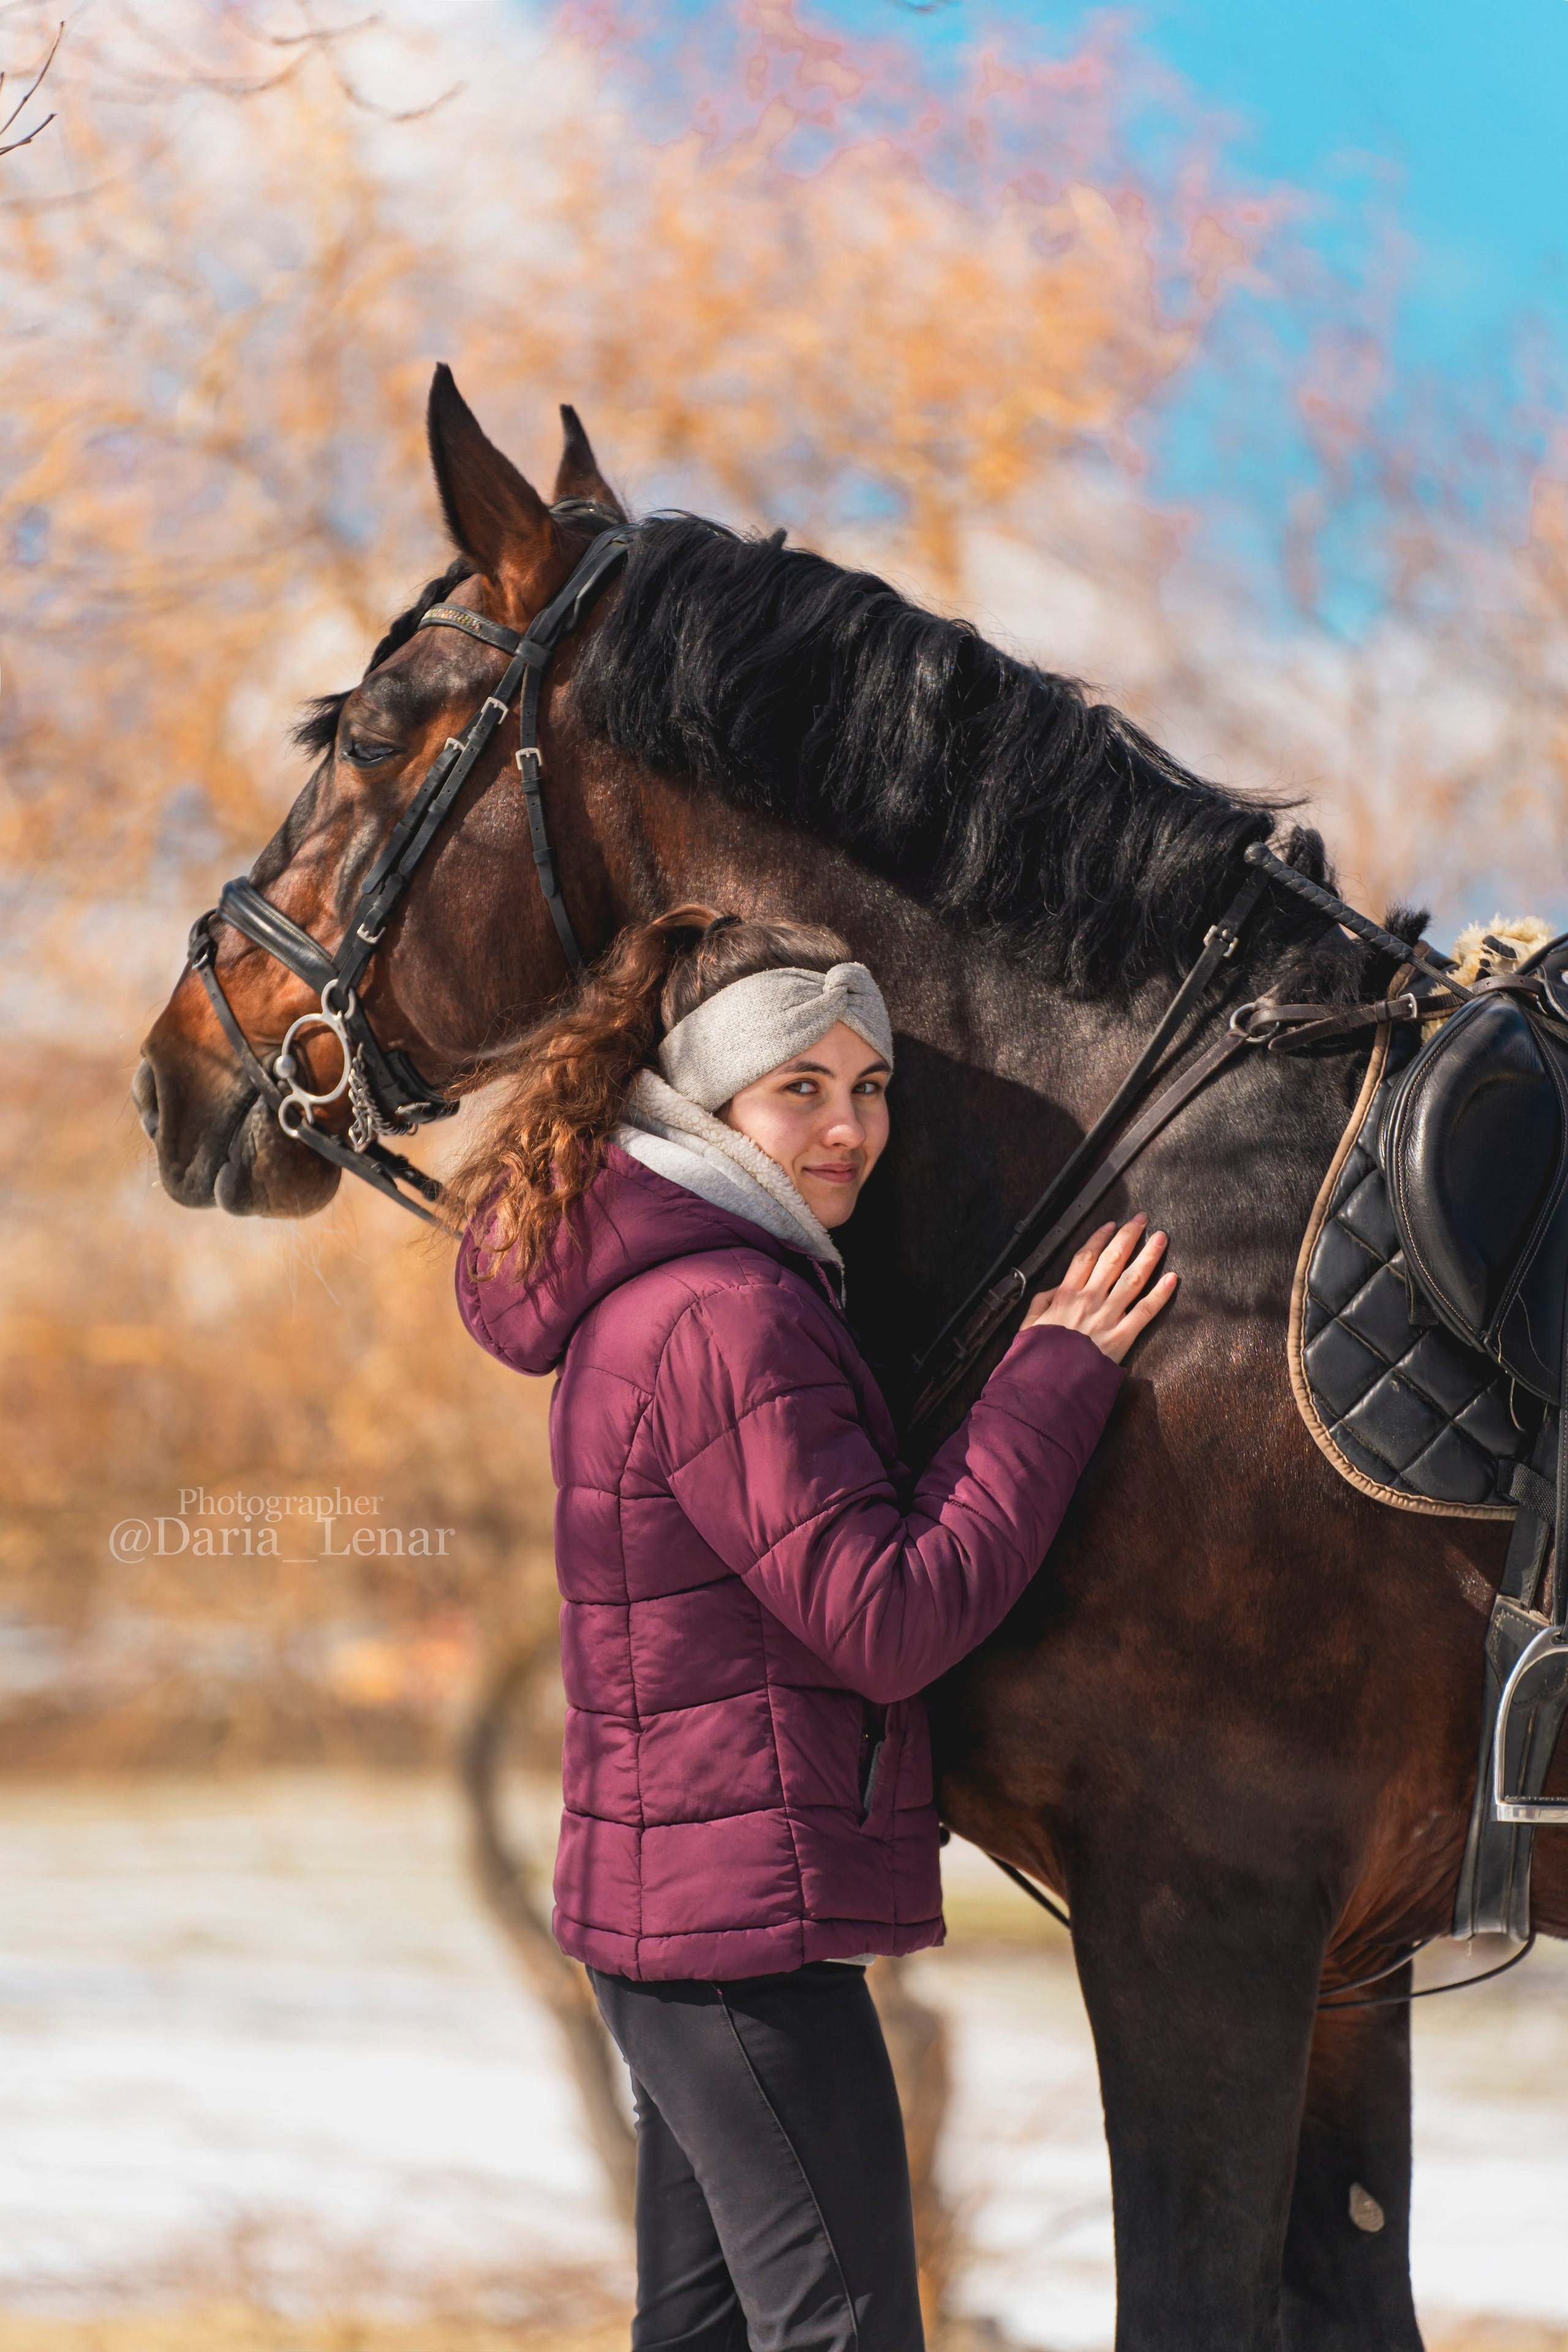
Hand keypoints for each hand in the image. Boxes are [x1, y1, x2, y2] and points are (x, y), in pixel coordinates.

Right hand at [1018, 1216, 1175, 1364]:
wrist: (1047, 1386)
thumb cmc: (1037, 1358)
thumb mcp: (1028, 1325)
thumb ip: (1041, 1302)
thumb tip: (1055, 1288)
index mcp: (1065, 1295)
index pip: (1086, 1257)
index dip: (1100, 1238)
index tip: (1112, 1225)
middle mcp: (1089, 1300)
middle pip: (1112, 1259)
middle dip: (1129, 1236)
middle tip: (1143, 1220)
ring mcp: (1107, 1317)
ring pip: (1132, 1278)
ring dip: (1149, 1256)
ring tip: (1161, 1238)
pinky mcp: (1122, 1337)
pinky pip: (1145, 1311)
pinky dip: (1161, 1294)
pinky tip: (1173, 1278)